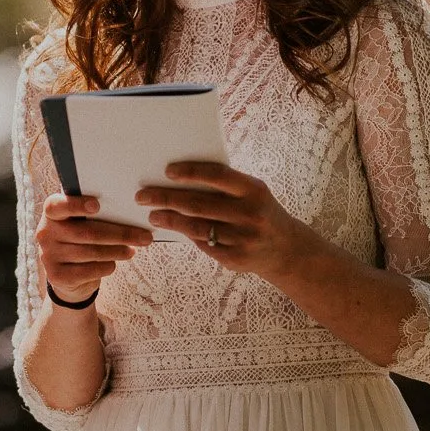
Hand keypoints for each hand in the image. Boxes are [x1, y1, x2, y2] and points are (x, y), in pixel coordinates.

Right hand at [35, 193, 152, 304]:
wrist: (67, 274)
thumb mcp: (80, 222)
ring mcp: (48, 256)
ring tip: (132, 250)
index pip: (57, 206)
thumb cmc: (80, 239)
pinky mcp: (57, 276)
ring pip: (91, 252)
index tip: (97, 205)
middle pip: (87, 232)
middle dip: (119, 234)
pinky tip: (114, 263)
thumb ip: (92, 214)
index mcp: (51, 213)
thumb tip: (128, 211)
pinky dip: (106, 266)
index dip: (76, 205)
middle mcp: (45, 233)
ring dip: (117, 251)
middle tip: (144, 236)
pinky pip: (89, 270)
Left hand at [137, 162, 312, 280]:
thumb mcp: (252, 192)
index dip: (191, 172)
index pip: (218, 175)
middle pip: (199, 204)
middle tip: (143, 196)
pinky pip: (203, 245)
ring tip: (153, 215)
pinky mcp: (235, 259)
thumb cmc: (259, 211)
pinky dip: (186, 235)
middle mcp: (250, 214)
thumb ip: (225, 185)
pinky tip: (172, 229)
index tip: (167, 171)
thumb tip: (180, 177)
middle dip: (167, 198)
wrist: (286, 249)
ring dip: (170, 220)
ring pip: (197, 227)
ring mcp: (243, 239)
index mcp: (254, 190)